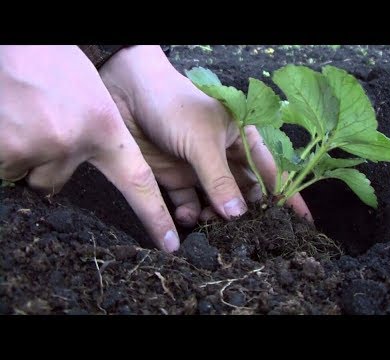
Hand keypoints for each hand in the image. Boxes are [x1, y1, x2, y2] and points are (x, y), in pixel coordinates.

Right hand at [0, 45, 179, 251]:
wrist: (20, 39)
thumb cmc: (56, 60)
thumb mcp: (92, 97)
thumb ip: (96, 137)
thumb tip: (80, 171)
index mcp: (104, 129)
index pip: (138, 183)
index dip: (154, 216)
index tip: (169, 244)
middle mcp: (74, 142)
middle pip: (56, 181)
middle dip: (48, 163)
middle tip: (42, 126)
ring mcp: (39, 146)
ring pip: (31, 172)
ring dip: (26, 152)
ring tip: (26, 116)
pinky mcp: (7, 148)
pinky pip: (6, 165)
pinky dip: (6, 147)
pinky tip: (11, 118)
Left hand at [99, 45, 311, 225]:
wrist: (126, 93)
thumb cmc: (174, 104)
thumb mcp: (203, 140)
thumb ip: (220, 179)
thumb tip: (239, 215)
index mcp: (242, 138)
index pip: (272, 170)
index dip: (288, 195)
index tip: (302, 221)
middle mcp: (224, 156)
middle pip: (245, 192)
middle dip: (247, 214)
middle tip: (248, 235)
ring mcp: (200, 168)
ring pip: (217, 203)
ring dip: (217, 218)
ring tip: (213, 228)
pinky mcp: (175, 177)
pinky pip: (188, 203)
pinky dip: (190, 215)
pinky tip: (188, 219)